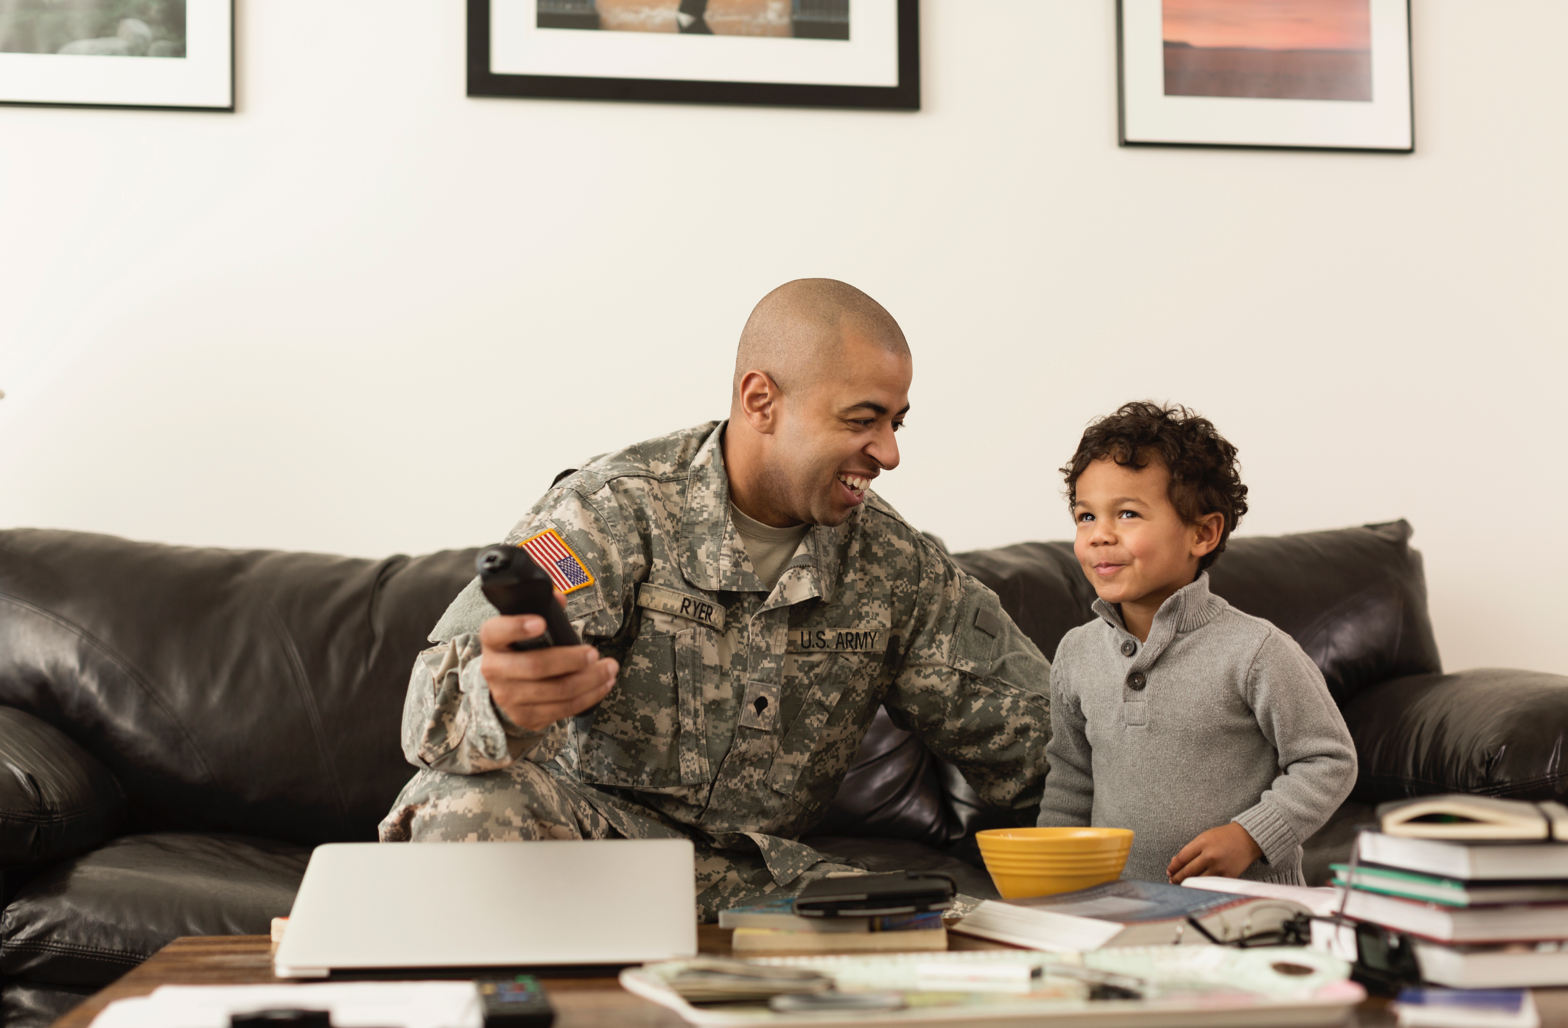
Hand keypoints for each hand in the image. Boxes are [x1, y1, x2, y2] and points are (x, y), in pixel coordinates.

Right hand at [479, 589, 616, 731]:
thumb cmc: (520, 649)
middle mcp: (495, 670)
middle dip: (571, 660)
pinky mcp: (526, 716)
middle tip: (593, 653)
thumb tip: (560, 599)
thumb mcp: (523, 627)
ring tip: (609, 668)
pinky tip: (603, 684)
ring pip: (556, 691)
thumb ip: (542, 609)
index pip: (496, 632)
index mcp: (493, 641)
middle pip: (536, 666)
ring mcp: (509, 697)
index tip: (541, 623)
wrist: (505, 686)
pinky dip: (589, 696)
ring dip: (589, 680)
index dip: (517, 627)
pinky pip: (563, 709)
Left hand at [1167, 822, 1262, 882]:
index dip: (1173, 867)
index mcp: (1203, 843)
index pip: (1182, 858)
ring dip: (1187, 884)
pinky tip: (1195, 886)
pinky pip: (1210, 883)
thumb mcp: (1204, 837)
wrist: (1247, 839)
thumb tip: (1175, 863)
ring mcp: (1219, 867)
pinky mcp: (1227, 876)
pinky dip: (1201, 886)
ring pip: (1198, 880)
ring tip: (1181, 884)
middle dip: (1177, 878)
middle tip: (1172, 880)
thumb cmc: (1224, 837)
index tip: (1169, 871)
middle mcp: (1210, 856)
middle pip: (1188, 871)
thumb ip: (1190, 850)